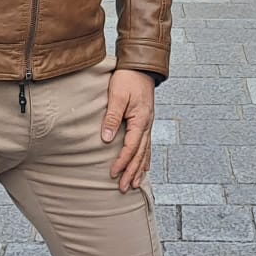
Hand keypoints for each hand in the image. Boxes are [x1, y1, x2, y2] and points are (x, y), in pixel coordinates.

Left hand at [103, 69, 155, 192]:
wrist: (141, 67)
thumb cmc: (127, 79)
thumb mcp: (117, 96)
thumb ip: (112, 118)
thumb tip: (107, 139)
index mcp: (141, 120)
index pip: (131, 147)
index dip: (122, 161)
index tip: (113, 173)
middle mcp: (147, 125)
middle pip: (140, 154)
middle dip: (132, 172)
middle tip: (124, 188)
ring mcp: (149, 124)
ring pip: (145, 152)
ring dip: (139, 169)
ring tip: (135, 184)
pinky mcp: (146, 122)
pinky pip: (147, 145)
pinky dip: (145, 158)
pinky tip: (143, 166)